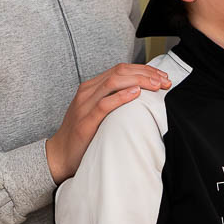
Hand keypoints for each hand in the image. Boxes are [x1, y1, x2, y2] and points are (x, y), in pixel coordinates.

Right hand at [46, 63, 170, 182]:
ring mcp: (84, 105)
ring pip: (113, 82)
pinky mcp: (85, 121)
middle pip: (120, 72)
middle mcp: (87, 91)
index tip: (161, 77)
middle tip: (164, 81)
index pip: (121, 69)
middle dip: (145, 73)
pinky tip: (136, 94)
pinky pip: (104, 104)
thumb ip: (114, 100)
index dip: (143, 70)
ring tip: (156, 85)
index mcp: (91, 87)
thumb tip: (141, 95)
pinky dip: (121, 97)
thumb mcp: (98, 111)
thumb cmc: (82, 134)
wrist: (59, 154)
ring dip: (138, 81)